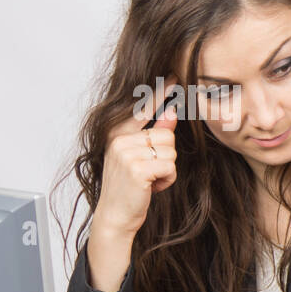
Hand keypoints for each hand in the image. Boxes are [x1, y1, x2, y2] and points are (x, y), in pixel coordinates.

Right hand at [95, 77, 180, 235]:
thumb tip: (172, 111)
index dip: (160, 92)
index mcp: (117, 133)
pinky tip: (151, 187)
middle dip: (167, 156)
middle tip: (149, 171)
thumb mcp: (139, 157)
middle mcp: (119, 139)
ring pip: (170, 151)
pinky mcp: (138, 169)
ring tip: (149, 180)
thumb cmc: (129, 187)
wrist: (115, 215)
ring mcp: (127, 153)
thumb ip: (154, 133)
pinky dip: (167, 180)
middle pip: (166, 135)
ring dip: (167, 169)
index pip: (142, 108)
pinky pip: (170, 167)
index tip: (175, 75)